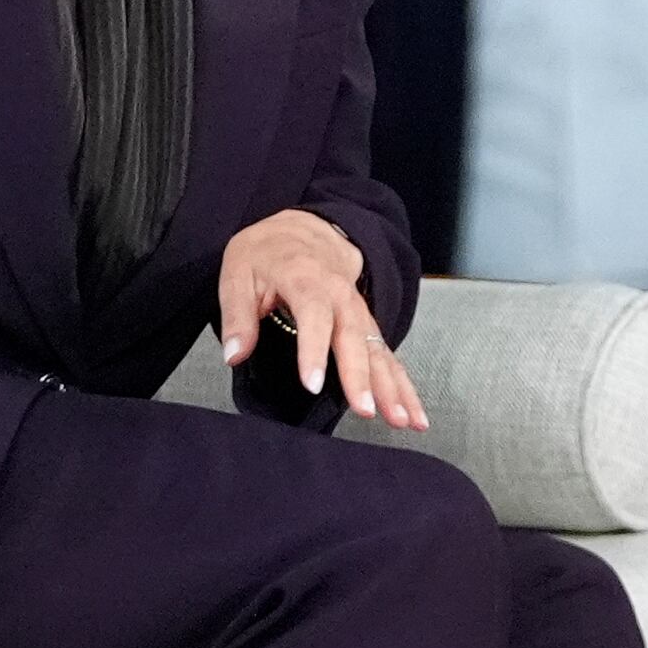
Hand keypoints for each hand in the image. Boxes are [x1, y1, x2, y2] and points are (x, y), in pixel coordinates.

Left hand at [216, 209, 426, 432]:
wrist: (305, 228)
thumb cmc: (268, 253)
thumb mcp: (238, 272)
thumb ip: (237, 316)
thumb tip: (233, 355)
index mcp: (305, 278)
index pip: (313, 315)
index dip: (313, 350)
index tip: (312, 383)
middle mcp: (339, 295)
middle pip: (353, 337)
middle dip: (361, 376)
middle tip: (365, 410)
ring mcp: (357, 311)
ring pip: (377, 349)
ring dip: (393, 386)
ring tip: (404, 420)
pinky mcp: (366, 325)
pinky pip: (386, 355)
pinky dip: (402, 384)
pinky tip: (413, 413)